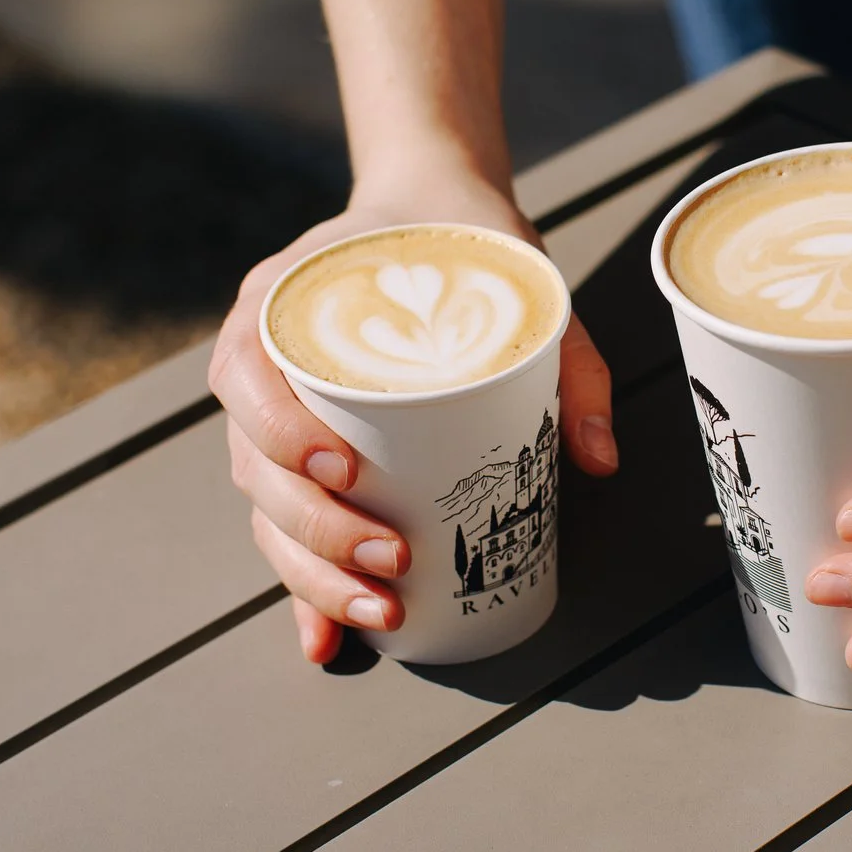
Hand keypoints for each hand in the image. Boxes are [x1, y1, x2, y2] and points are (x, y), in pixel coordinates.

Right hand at [208, 172, 618, 663]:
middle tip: (393, 562)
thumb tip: (602, 461)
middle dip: (318, 531)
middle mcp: (255, 361)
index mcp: (281, 304)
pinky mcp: (293, 457)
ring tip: (383, 610)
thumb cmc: (460, 244)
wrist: (426, 206)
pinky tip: (327, 644)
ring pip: (264, 511)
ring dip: (311, 573)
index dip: (284, 434)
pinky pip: (281, 528)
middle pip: (255, 467)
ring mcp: (267, 414)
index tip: (347, 470)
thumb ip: (568, 362)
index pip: (250, 377)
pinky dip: (301, 588)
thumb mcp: (518, 284)